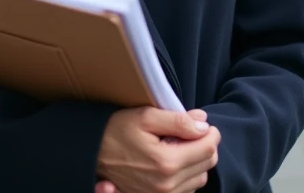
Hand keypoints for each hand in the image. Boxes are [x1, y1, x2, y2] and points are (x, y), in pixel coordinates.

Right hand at [95, 108, 220, 192]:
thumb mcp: (145, 117)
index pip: (208, 148)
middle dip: (205, 145)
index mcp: (167, 162)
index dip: (211, 132)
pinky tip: (173, 161)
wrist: (92, 154)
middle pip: (207, 164)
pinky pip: (187, 189)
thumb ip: (178, 120)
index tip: (202, 124)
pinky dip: (187, 174)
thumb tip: (203, 125)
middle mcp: (168, 184)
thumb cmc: (116, 131)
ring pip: (200, 178)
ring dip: (197, 161)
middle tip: (190, 132)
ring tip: (179, 146)